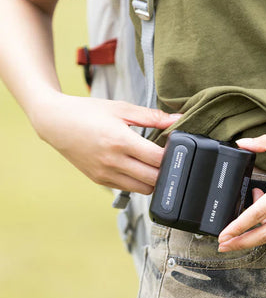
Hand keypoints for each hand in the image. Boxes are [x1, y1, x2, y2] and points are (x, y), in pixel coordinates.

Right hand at [33, 93, 180, 193]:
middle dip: (166, 170)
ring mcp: (106, 174)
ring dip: (153, 179)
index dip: (172, 155)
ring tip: (152, 164)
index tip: (175, 148)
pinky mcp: (101, 181)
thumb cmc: (89, 112)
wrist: (56, 123)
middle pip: (154, 179)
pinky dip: (138, 182)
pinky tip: (137, 167)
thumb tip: (178, 119)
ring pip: (143, 189)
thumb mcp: (121, 108)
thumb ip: (152, 116)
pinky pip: (129, 188)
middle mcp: (113, 161)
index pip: (158, 159)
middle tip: (167, 157)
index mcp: (120, 141)